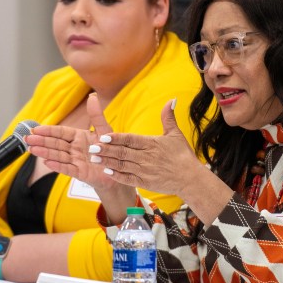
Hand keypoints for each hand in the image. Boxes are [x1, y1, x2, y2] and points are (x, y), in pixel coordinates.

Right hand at [26, 93, 136, 222]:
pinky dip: (58, 166)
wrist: (119, 169)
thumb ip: (97, 115)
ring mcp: (76, 161)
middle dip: (42, 141)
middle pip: (56, 144)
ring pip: (58, 155)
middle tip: (27, 139)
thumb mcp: (105, 130)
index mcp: (79, 137)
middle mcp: (75, 148)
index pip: (61, 132)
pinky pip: (67, 168)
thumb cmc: (111, 149)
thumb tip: (92, 96)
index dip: (49, 131)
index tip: (36, 129)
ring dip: (45, 152)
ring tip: (32, 149)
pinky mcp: (80, 173)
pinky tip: (47, 162)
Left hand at [89, 98, 205, 196]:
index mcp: (152, 144)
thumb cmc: (183, 155)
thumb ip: (168, 117)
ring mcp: (145, 171)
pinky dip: (117, 175)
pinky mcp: (145, 182)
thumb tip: (170, 100)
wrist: (190, 178)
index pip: (131, 140)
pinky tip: (107, 171)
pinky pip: (128, 178)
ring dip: (107, 162)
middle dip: (106, 150)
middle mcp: (146, 157)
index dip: (117, 138)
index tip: (104, 136)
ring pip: (122, 165)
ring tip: (94, 159)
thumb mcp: (176, 134)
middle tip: (92, 147)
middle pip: (123, 152)